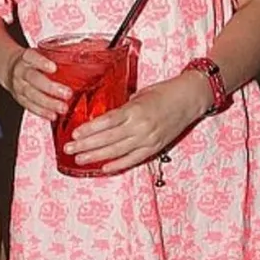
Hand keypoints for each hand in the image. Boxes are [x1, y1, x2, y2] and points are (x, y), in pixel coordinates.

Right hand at [2, 46, 69, 120]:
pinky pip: (29, 106)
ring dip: (48, 103)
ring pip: (31, 95)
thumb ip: (56, 57)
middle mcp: (20, 71)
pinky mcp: (19, 98)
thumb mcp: (40, 53)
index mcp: (26, 57)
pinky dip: (42, 112)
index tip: (54, 67)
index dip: (42, 62)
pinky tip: (52, 115)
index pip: (32, 57)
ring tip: (62, 108)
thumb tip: (82, 59)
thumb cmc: (32, 61)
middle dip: (50, 87)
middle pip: (33, 78)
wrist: (10, 68)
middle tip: (67, 93)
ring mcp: (18, 86)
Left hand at [63, 72, 208, 173]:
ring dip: (96, 156)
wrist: (190, 98)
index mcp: (135, 110)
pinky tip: (104, 167)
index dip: (89, 129)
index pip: (107, 122)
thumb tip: (102, 116)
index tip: (74, 133)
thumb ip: (122, 108)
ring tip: (79, 159)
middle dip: (86, 145)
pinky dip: (118, 164)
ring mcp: (148, 140)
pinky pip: (134, 159)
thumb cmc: (163, 92)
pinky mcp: (155, 148)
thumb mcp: (139, 95)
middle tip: (69, 148)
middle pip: (108, 139)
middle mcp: (141, 127)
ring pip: (117, 151)